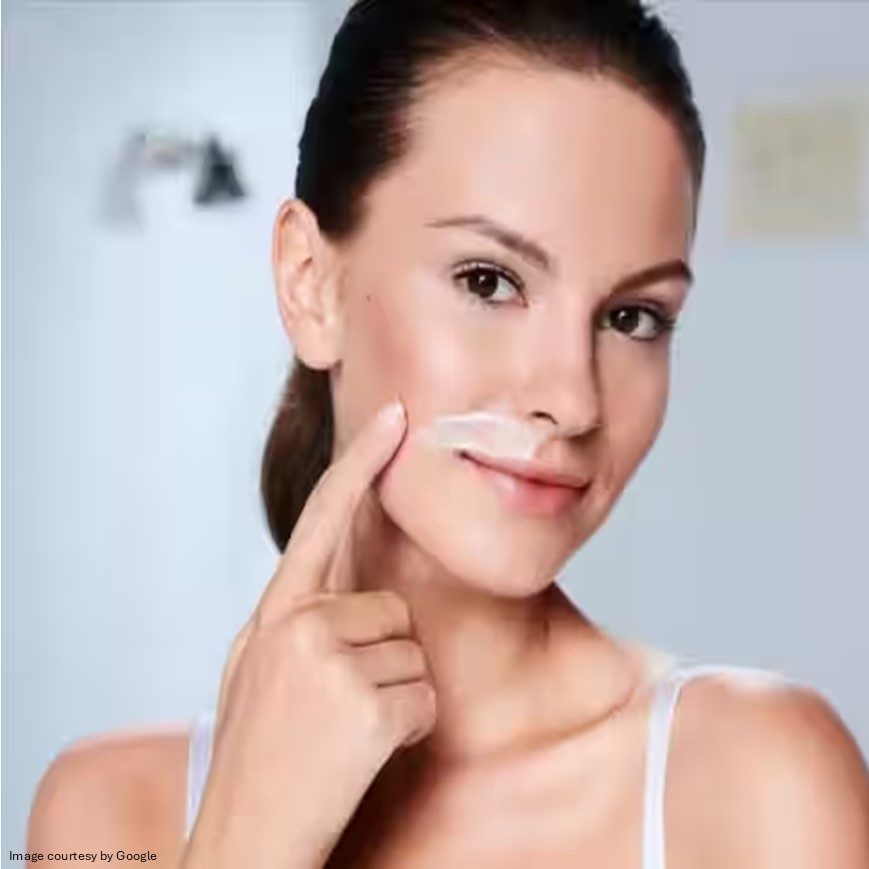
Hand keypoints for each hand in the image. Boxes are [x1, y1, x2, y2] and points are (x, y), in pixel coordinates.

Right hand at [181, 400, 436, 868]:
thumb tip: (341, 587)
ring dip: (394, 694)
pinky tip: (362, 752)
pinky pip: (424, 697)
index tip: (394, 417)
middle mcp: (297, 624)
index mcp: (274, 611)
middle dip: (381, 654)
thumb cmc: (257, 753)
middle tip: (335, 707)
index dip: (360, 462)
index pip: (322, 516)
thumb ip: (296, 616)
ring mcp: (330, 663)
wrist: (246, 838)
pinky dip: (407, 728)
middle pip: (390, 607)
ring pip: (412, 653)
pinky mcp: (365, 705)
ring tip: (342, 731)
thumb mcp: (257, 668)